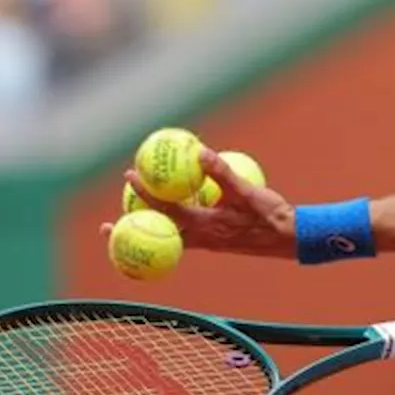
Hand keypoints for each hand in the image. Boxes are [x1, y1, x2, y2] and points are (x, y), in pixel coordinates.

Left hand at [101, 147, 297, 259]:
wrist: (289, 239)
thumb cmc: (269, 215)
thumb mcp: (246, 190)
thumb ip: (222, 172)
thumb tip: (199, 151)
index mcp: (204, 226)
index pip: (166, 210)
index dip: (146, 194)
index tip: (129, 176)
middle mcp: (200, 238)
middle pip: (157, 235)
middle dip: (130, 232)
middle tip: (105, 226)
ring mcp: (205, 242)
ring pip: (168, 238)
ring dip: (147, 231)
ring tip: (128, 224)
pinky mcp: (213, 242)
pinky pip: (183, 237)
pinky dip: (171, 228)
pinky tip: (174, 216)